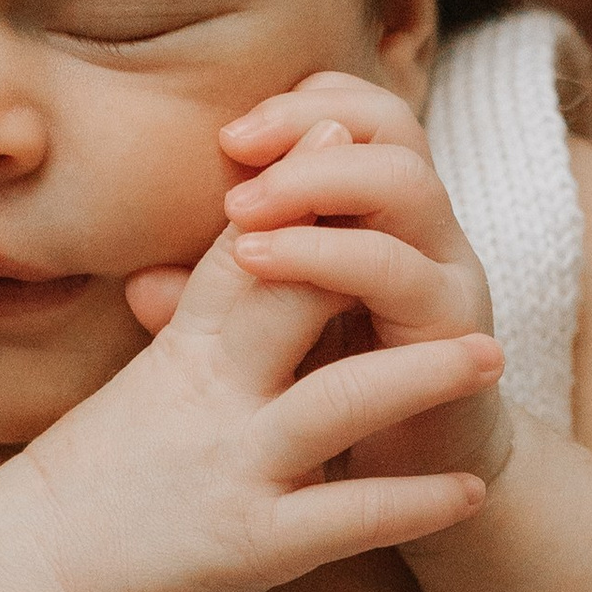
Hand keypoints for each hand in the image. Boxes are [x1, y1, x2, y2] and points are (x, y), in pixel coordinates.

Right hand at [0, 212, 498, 591]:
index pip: (241, 251)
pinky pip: (345, 520)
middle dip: (358, 256)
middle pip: (287, 302)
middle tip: (436, 217)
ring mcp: (234, 469)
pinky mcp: (253, 546)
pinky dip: (410, 505)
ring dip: (416, 375)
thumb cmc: (107, 466)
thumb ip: (199, 310)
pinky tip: (470, 496)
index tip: (338, 128)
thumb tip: (249, 235)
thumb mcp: (149, 375)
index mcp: (186, 351)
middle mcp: (211, 399)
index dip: (291, 188)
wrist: (41, 570)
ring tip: (488, 354)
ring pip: (332, 404)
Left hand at [215, 75, 512, 488]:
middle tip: (231, 155)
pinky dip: (334, 259)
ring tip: (243, 219)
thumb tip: (136, 286)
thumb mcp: (272, 343)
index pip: (357, 112)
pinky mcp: (455, 332)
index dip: (298, 105)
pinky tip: (266, 263)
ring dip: (319, 186)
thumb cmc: (341, 406)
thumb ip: (220, 305)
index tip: (226, 135)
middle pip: (392, 126)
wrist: (421, 485)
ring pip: (406, 185)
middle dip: (304, 131)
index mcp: (385, 214)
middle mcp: (426, 229)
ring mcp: (448, 274)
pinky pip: (406, 275)